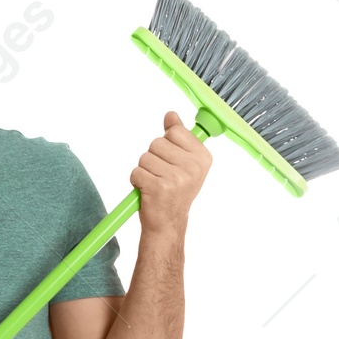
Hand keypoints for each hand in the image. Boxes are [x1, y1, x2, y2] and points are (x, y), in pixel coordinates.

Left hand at [130, 111, 210, 236]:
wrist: (168, 223)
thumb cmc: (175, 191)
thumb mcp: (183, 162)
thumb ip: (178, 136)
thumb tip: (171, 115)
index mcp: (202, 157)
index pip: (175, 131)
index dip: (167, 144)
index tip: (173, 161)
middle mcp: (193, 167)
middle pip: (157, 142)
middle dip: (153, 158)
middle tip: (162, 175)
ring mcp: (176, 178)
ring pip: (145, 157)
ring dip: (144, 170)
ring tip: (155, 184)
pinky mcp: (158, 188)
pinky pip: (136, 172)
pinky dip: (136, 181)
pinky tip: (147, 191)